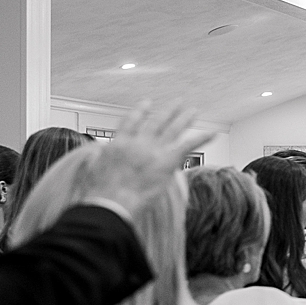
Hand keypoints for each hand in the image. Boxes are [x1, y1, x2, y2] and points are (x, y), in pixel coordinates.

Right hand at [90, 103, 212, 220]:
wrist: (111, 201)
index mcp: (118, 143)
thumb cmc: (100, 192)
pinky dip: (202, 138)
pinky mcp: (168, 159)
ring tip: (193, 110)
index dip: (140, 111)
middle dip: (168, 111)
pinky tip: (212, 133)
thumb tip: (100, 161)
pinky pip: (189, 145)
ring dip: (184, 118)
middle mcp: (137, 142)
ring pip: (173, 129)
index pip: (130, 121)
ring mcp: (153, 150)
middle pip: (156, 122)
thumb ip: (101, 160)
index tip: (146, 103)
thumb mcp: (93, 169)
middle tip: (177, 103)